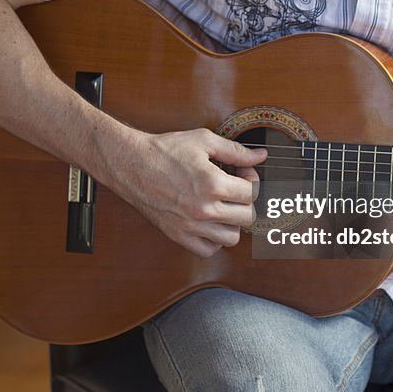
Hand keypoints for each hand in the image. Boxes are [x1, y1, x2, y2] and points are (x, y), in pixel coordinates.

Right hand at [118, 127, 266, 257]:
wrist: (131, 164)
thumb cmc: (165, 151)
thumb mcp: (204, 141)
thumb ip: (235, 150)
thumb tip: (260, 155)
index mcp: (213, 184)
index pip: (252, 193)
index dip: (253, 180)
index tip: (243, 173)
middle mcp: (204, 209)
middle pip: (247, 217)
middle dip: (247, 201)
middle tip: (236, 188)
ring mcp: (191, 225)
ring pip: (231, 238)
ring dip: (233, 222)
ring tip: (224, 206)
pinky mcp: (178, 235)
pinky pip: (208, 250)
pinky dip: (214, 240)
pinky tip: (210, 222)